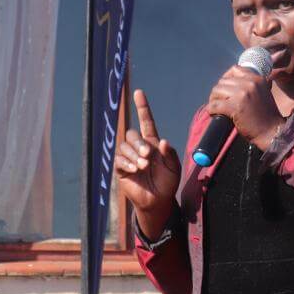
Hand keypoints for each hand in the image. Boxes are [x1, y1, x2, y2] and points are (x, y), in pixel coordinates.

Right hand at [114, 90, 181, 236]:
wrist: (158, 201)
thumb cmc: (167, 183)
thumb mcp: (174, 168)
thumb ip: (170, 154)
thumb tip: (162, 141)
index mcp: (152, 143)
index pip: (145, 121)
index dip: (142, 107)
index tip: (139, 93)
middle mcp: (139, 147)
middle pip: (132, 134)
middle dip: (139, 143)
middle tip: (148, 156)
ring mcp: (129, 157)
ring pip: (124, 146)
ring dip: (134, 155)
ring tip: (143, 166)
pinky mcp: (121, 169)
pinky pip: (119, 160)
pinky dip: (127, 163)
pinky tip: (135, 170)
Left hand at [207, 66, 285, 149]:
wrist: (272, 131)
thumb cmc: (267, 115)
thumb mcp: (263, 92)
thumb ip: (251, 85)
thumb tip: (233, 82)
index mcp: (257, 78)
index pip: (235, 69)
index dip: (226, 77)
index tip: (225, 87)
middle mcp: (249, 83)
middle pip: (223, 81)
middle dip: (219, 91)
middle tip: (219, 101)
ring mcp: (242, 94)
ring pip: (217, 91)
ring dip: (214, 99)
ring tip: (217, 107)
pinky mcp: (235, 107)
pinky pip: (215, 105)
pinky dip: (212, 109)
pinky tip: (214, 114)